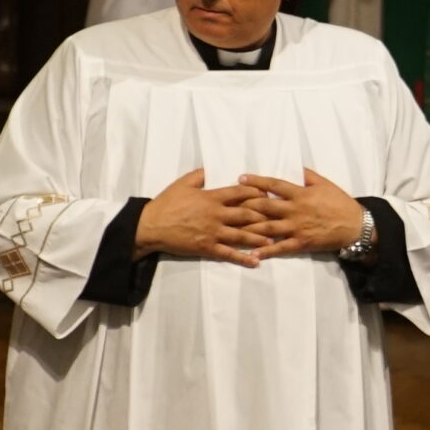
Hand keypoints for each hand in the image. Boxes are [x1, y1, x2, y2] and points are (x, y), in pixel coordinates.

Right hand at [134, 167, 268, 267]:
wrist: (150, 226)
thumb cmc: (166, 203)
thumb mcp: (182, 183)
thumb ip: (200, 175)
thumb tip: (212, 168)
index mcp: (212, 197)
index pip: (240, 193)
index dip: (257, 192)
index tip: (269, 194)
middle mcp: (216, 214)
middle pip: (247, 214)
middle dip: (265, 216)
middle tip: (279, 218)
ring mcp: (212, 232)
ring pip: (241, 234)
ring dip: (259, 238)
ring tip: (274, 241)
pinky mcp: (207, 247)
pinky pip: (228, 253)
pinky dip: (243, 258)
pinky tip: (255, 261)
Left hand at [240, 167, 367, 259]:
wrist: (355, 225)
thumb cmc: (340, 203)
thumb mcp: (325, 184)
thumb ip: (307, 175)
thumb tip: (294, 166)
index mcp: (300, 194)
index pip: (274, 185)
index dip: (256, 181)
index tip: (241, 178)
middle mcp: (295, 210)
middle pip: (265, 206)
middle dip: (245, 205)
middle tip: (229, 204)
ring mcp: (296, 228)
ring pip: (267, 227)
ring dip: (248, 228)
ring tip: (232, 228)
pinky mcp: (301, 243)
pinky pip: (280, 248)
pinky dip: (265, 251)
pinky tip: (252, 254)